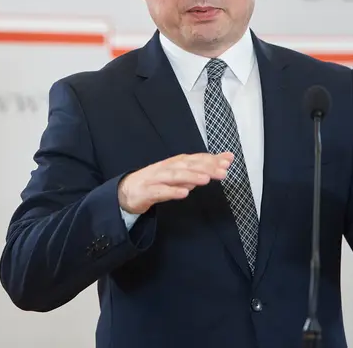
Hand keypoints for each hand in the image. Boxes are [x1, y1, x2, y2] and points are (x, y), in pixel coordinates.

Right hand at [118, 152, 232, 213]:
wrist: (124, 192)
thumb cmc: (154, 183)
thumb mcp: (177, 175)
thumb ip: (197, 171)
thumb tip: (219, 165)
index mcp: (174, 164)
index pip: (195, 159)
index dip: (211, 159)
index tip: (228, 160)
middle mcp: (165, 168)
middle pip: (187, 165)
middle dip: (206, 167)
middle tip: (223, 170)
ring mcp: (155, 179)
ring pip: (174, 176)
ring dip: (191, 176)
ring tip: (206, 179)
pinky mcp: (146, 192)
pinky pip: (160, 192)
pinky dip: (172, 191)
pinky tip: (184, 193)